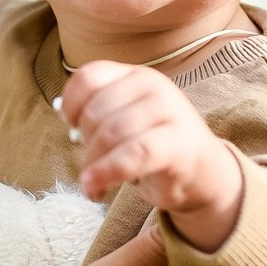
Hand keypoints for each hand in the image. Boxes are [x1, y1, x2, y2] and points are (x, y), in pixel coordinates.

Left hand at [57, 61, 242, 251]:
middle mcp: (154, 86)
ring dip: (93, 166)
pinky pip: (134, 154)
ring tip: (92, 185)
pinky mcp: (179, 143)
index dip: (71, 104)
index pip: (89, 77)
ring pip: (112, 134)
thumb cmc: (156, 147)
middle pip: (97, 112)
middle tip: (90, 166)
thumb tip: (62, 114)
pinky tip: (95, 189)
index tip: (70, 127)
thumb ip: (98, 112)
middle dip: (85, 145)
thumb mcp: (126, 120)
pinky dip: (107, 172)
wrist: (204, 173)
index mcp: (136, 75)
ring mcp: (170, 111)